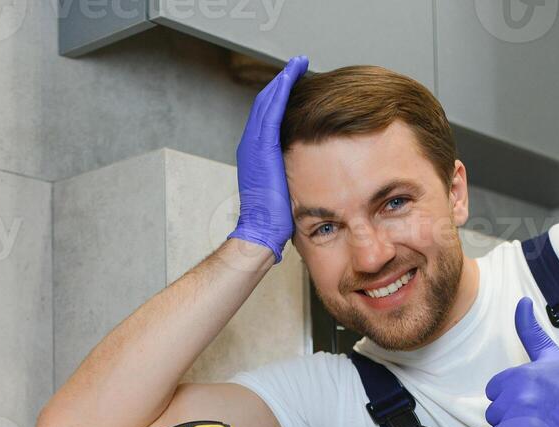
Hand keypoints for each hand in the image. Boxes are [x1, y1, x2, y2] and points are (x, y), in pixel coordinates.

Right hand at [228, 55, 308, 264]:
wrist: (261, 230)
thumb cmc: (275, 218)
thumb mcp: (286, 188)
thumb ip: (291, 171)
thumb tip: (308, 168)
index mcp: (256, 154)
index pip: (268, 116)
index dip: (281, 96)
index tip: (297, 82)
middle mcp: (250, 145)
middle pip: (266, 103)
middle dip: (282, 82)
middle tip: (298, 64)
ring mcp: (253, 145)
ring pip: (267, 102)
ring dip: (282, 81)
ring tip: (297, 65)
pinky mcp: (260, 147)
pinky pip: (270, 111)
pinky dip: (280, 92)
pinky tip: (291, 77)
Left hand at [484, 297, 558, 426]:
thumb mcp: (551, 356)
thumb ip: (530, 331)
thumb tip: (521, 302)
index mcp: (518, 377)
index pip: (493, 393)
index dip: (509, 398)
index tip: (531, 400)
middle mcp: (518, 400)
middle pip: (494, 416)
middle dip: (512, 418)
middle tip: (538, 416)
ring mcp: (524, 425)